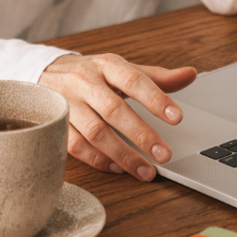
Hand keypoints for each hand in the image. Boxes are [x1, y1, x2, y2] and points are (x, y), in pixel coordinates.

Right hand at [39, 53, 196, 180]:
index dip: (155, 98)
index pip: (133, 79)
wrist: (45, 72)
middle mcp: (86, 82)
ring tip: (146, 170)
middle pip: (114, 109)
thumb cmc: (92, 74)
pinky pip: (76, 146)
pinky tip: (118, 168)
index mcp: (106, 65)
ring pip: (95, 132)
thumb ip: (155, 77)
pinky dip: (98, 159)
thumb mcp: (121, 69)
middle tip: (164, 154)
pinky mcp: (56, 123)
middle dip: (141, 134)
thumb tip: (190, 74)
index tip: (177, 117)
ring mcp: (68, 103)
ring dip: (122, 154)